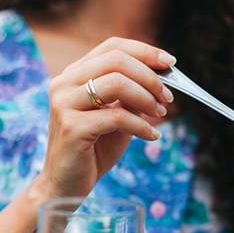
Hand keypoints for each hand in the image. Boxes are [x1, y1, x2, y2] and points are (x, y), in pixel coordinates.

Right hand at [34, 37, 175, 198]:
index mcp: (73, 75)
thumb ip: (132, 96)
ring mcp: (64, 104)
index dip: (144, 51)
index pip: (111, 47)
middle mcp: (64, 83)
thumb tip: (162, 78)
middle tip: (167, 97)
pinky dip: (141, 125)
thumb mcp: (117, 117)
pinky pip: (117, 117)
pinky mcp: (71, 127)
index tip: (170, 63)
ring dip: (146, 98)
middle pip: (116, 60)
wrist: (66, 185)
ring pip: (117, 83)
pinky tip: (151, 137)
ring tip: (159, 115)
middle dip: (149, 77)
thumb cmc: (94, 150)